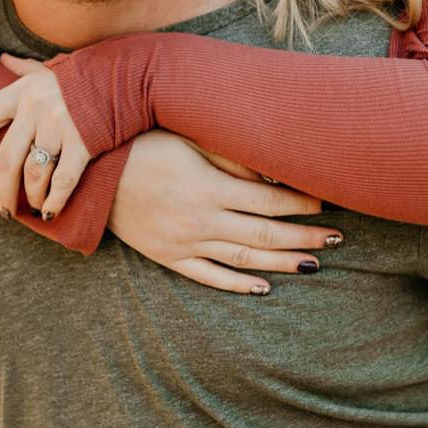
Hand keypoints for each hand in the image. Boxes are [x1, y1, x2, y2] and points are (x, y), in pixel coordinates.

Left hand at [0, 54, 93, 220]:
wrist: (130, 78)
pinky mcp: (84, 142)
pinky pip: (63, 181)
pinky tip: (52, 210)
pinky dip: (55, 200)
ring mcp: (60, 124)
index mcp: (22, 90)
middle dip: (3, 190)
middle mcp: (36, 107)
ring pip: (34, 174)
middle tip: (4, 208)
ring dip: (32, 197)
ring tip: (34, 206)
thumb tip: (1, 57)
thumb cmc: (87, 77)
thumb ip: (24, 69)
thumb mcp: (51, 70)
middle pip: (7, 158)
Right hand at [108, 132, 342, 294]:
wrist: (90, 175)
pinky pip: (208, 277)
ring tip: (314, 264)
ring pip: (243, 259)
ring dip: (281, 262)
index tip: (326, 203)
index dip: (302, 204)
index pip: (269, 201)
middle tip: (337, 239)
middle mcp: (200, 220)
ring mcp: (184, 243)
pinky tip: (263, 287)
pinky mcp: (167, 257)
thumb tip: (272, 175)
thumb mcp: (187, 140)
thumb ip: (230, 159)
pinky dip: (238, 284)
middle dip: (304, 237)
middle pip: (265, 233)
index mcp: (208, 187)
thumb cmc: (141, 145)